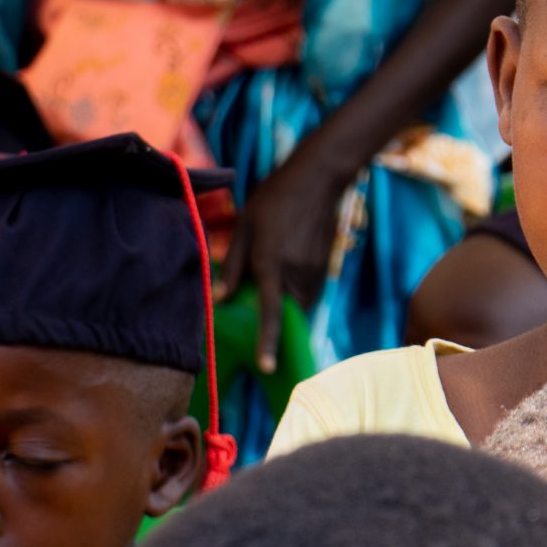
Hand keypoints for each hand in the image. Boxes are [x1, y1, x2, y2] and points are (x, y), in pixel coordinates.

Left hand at [219, 140, 349, 373]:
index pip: (270, 312)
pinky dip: (295, 294)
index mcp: (272, 264)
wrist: (318, 178)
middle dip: (275, 324)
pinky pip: (308, 293)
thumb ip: (233, 264)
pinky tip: (286, 269)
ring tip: (272, 281)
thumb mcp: (245, 226)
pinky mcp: (325, 268)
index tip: (267, 368)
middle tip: (259, 314)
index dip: (268, 342)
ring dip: (284, 306)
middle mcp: (296, 274)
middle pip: (287, 315)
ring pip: (299, 306)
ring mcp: (315, 272)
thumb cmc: (274, 198)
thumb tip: (221, 300)